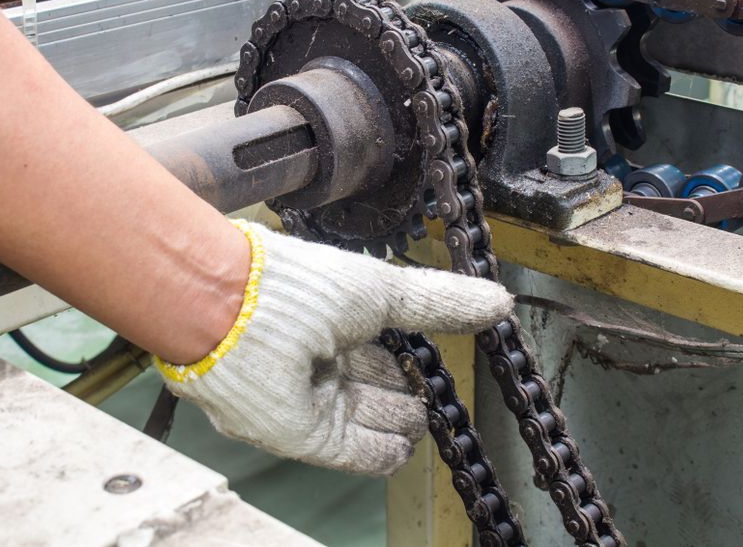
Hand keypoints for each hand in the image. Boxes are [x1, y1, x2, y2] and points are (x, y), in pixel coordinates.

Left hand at [155, 220, 513, 474]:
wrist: (240, 316)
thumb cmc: (308, 288)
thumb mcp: (385, 289)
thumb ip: (441, 302)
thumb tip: (502, 303)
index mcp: (338, 321)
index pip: (388, 348)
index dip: (414, 355)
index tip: (438, 358)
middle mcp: (326, 363)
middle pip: (386, 387)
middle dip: (408, 390)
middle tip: (425, 388)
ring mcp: (318, 402)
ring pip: (379, 421)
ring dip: (402, 419)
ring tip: (416, 411)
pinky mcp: (309, 438)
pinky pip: (361, 454)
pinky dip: (387, 451)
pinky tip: (404, 443)